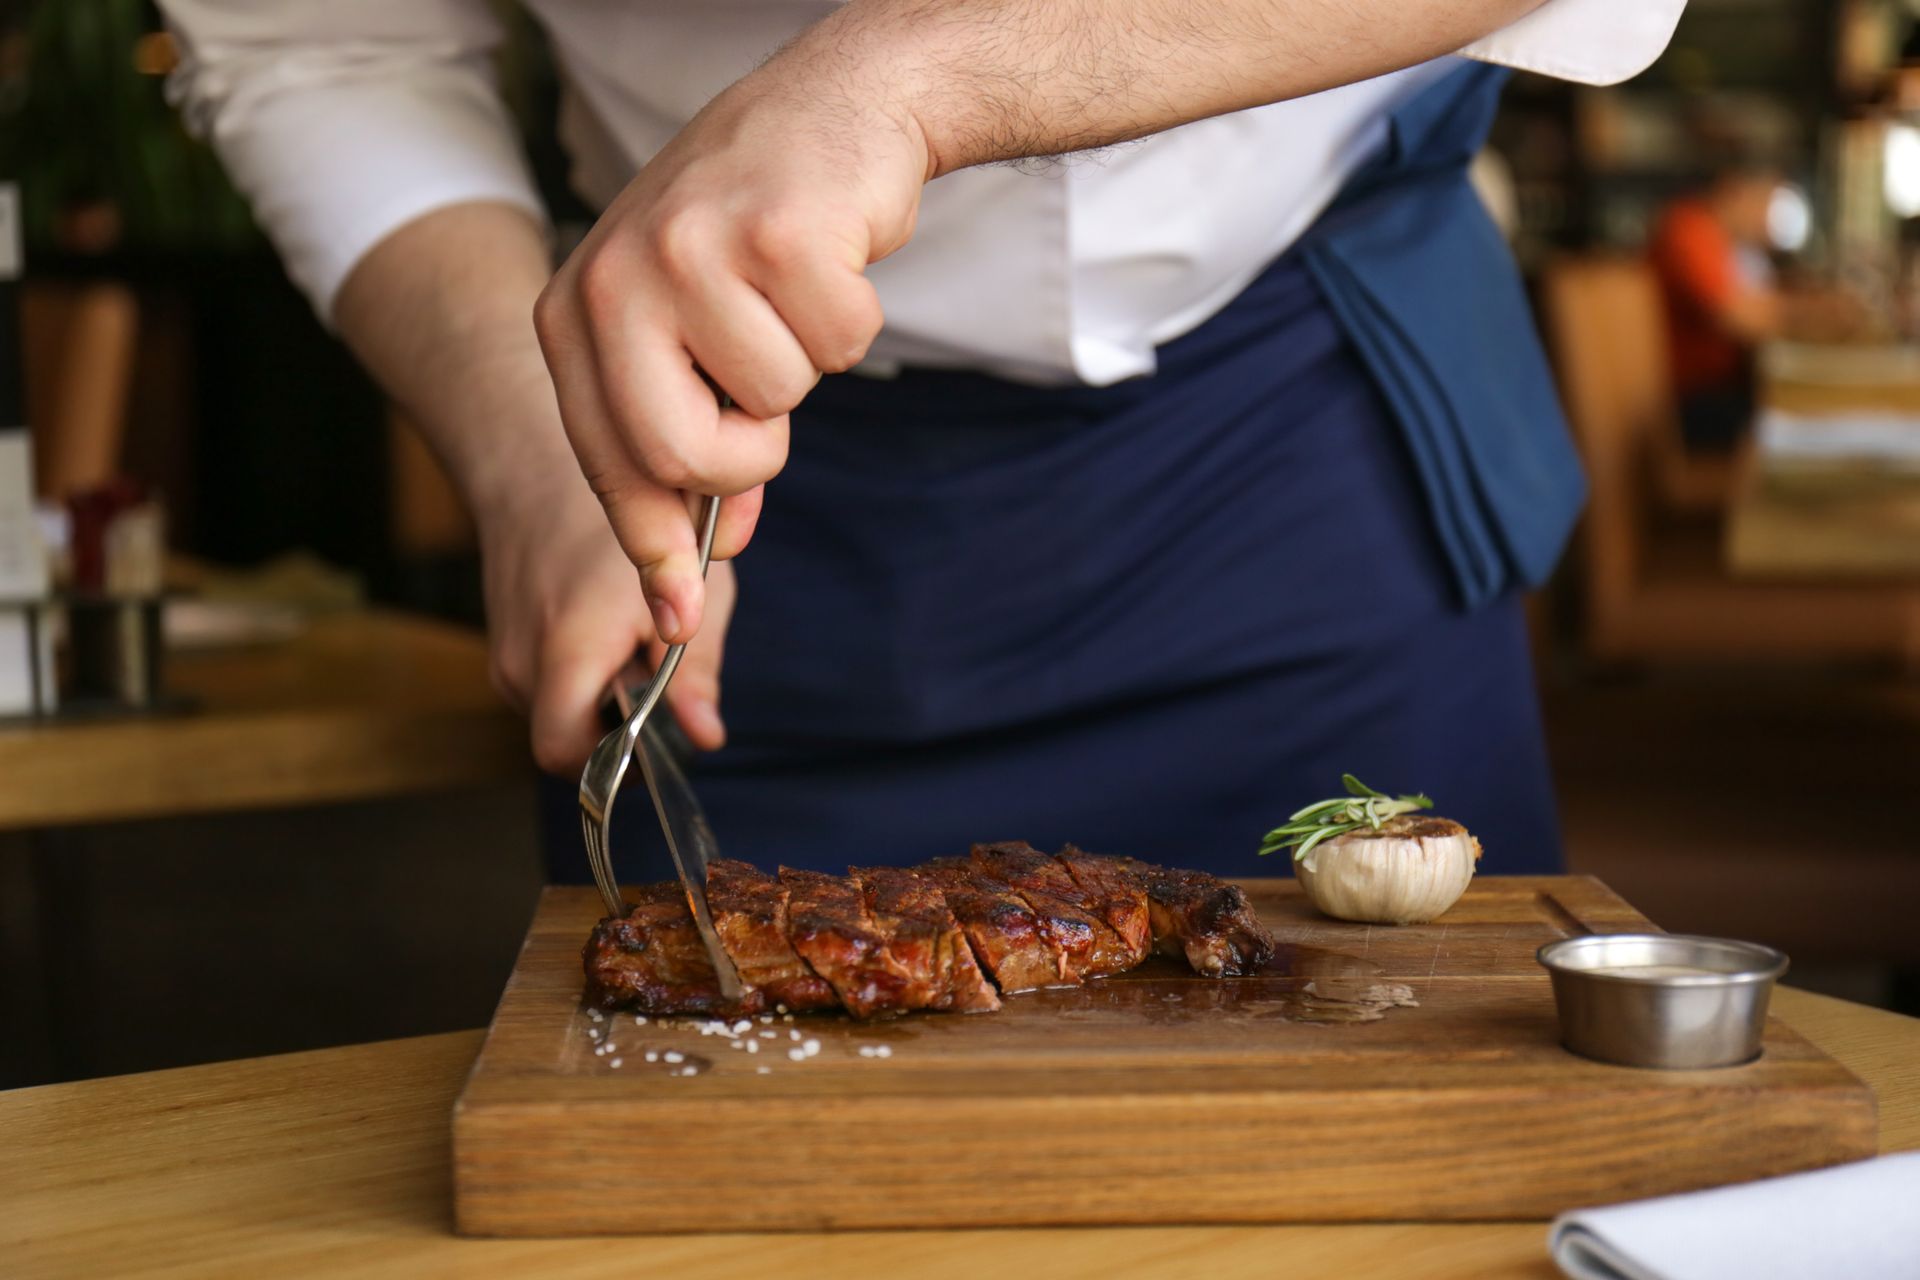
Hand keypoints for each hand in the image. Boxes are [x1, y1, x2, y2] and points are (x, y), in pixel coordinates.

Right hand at [480, 471, 738, 773]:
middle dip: (613, 733)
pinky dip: (580, 682)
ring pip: (556, 719)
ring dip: (598, 705)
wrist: (536, 472)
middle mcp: (522, 663)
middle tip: (651, 687)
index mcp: (569, 651)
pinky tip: (604, 640)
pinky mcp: (502, 649)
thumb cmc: (620, 527)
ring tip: (628, 650)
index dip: (612, 765)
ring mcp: (504, 657)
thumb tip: (705, 737)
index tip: (654, 741)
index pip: (566, 754)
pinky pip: (545, 692)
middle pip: (565, 743)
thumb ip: (695, 671)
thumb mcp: (687, 588)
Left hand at [532, 57, 930, 648]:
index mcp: (574, 313)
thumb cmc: (753, 238)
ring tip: (790, 292)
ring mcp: (690, 252)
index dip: (651, 545)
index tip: (676, 616)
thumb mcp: (688, 336)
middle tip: (763, 397)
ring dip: (807, 364)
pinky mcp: (773, 234)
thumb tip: (714, 551)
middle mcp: (614, 280)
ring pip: (774, 403)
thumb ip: (687, 439)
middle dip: (745, 456)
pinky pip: (837, 347)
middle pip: (680, 457)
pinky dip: (853, 317)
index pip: (608, 464)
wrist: (830, 113)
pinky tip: (829, 259)